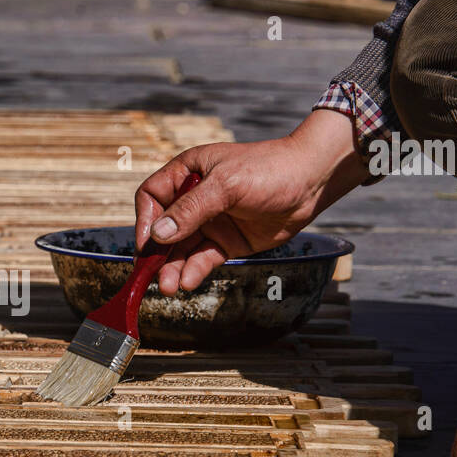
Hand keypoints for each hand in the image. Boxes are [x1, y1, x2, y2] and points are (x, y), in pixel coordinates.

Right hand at [135, 109, 366, 294]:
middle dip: (157, 253)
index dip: (145, 220)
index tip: (147, 243)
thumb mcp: (227, 185)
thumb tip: (158, 235)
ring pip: (182, 249)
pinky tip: (188, 281)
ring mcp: (210, 222)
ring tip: (168, 286)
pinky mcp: (226, 242)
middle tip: (151, 276)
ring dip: (172, 267)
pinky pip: (203, 259)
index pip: (152, 197)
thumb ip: (192, 209)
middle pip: (164, 229)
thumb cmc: (268, 170)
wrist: (311, 183)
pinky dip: (193, 271)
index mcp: (187, 173)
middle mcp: (194, 199)